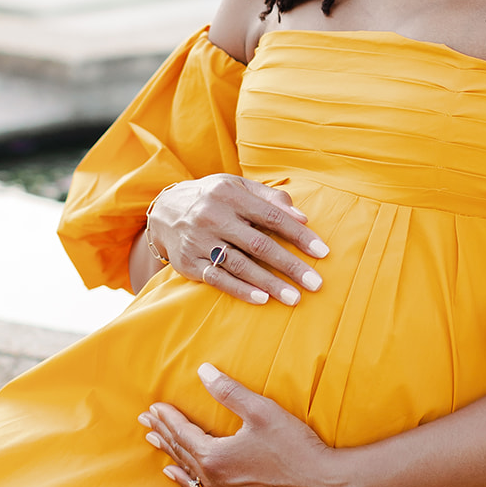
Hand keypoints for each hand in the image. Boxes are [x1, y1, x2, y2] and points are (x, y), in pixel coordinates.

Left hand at [138, 364, 354, 486]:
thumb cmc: (294, 447)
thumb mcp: (262, 411)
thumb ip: (230, 392)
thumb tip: (203, 371)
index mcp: (214, 457)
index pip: (183, 433)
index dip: (168, 417)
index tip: (154, 405)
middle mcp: (213, 480)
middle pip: (180, 451)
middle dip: (162, 432)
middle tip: (145, 419)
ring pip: (186, 472)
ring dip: (170, 453)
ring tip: (154, 441)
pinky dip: (184, 480)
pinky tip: (177, 475)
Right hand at [148, 175, 328, 306]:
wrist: (163, 211)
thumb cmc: (213, 198)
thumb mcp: (237, 186)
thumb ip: (270, 198)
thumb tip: (303, 218)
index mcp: (230, 194)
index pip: (272, 216)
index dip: (299, 235)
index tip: (322, 252)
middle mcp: (213, 216)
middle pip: (259, 244)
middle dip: (290, 265)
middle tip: (315, 283)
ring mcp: (199, 241)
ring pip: (240, 265)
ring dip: (270, 283)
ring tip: (294, 297)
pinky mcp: (188, 262)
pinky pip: (218, 279)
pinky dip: (241, 290)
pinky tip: (262, 299)